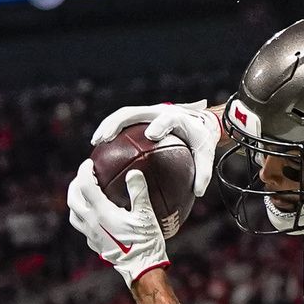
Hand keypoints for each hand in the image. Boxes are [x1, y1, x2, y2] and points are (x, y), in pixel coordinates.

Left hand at [67, 160, 168, 286]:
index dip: (85, 171)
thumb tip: (134, 172)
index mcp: (102, 213)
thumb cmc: (146, 242)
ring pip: (73, 213)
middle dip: (75, 184)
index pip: (85, 185)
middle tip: (85, 176)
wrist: (141, 269)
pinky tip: (94, 215)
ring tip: (85, 194)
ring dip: (75, 200)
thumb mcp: (146, 215)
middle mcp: (92, 223)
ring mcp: (91, 235)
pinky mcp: (94, 244)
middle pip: (72, 198)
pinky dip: (83, 215)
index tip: (90, 163)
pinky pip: (82, 226)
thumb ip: (139, 192)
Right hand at [91, 100, 220, 197]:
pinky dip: (111, 131)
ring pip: (123, 115)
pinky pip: (124, 122)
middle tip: (104, 139)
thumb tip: (198, 193)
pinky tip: (102, 148)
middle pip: (133, 112)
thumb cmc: (201, 140)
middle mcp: (159, 110)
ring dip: (107, 126)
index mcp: (177, 117)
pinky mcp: (142, 116)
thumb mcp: (207, 155)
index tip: (152, 135)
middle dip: (116, 123)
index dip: (160, 124)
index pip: (168, 118)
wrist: (200, 123)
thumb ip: (204, 173)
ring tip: (96, 142)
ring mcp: (149, 112)